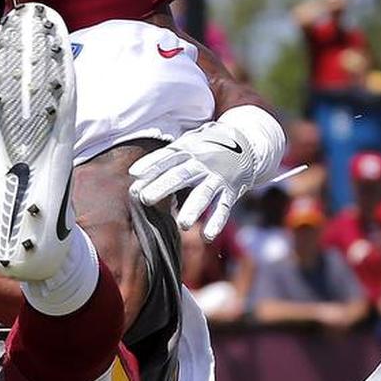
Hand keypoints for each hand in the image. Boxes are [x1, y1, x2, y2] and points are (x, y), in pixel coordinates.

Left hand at [129, 107, 285, 241]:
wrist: (246, 144)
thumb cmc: (204, 150)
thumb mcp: (186, 146)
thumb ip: (164, 160)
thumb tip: (134, 176)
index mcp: (188, 151)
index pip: (167, 158)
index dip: (151, 164)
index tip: (134, 174)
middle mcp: (202, 163)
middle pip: (181, 175)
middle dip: (163, 186)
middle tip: (145, 199)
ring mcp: (217, 177)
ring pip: (204, 194)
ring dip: (193, 209)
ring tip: (182, 224)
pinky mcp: (231, 191)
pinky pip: (223, 208)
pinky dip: (216, 222)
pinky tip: (206, 236)